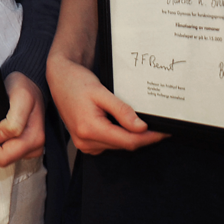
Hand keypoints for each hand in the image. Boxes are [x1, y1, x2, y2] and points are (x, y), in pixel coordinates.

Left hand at [0, 72, 44, 165]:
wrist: (30, 84)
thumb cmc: (26, 88)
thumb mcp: (22, 97)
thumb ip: (14, 120)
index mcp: (33, 138)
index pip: (4, 155)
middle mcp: (33, 146)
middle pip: (3, 159)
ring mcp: (28, 147)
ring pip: (2, 158)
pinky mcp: (22, 145)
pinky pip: (4, 152)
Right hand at [47, 52, 165, 154]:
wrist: (59, 78)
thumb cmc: (77, 81)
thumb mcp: (102, 92)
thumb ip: (122, 111)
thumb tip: (141, 127)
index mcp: (89, 129)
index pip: (128, 141)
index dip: (149, 138)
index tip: (164, 132)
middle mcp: (85, 141)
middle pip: (123, 145)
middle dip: (142, 137)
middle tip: (158, 126)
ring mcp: (83, 144)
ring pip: (117, 145)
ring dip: (130, 136)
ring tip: (142, 123)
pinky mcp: (85, 142)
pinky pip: (108, 144)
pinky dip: (119, 136)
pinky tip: (124, 124)